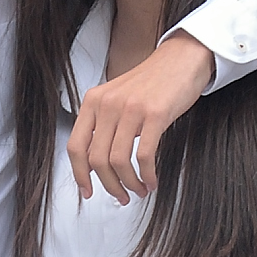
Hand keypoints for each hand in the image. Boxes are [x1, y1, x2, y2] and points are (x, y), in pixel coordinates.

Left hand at [67, 30, 215, 203]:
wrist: (181, 59)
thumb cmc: (152, 83)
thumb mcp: (117, 99)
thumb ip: (103, 126)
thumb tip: (95, 165)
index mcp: (93, 101)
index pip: (75, 146)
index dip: (80, 175)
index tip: (87, 191)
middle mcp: (107, 104)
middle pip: (97, 160)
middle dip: (109, 186)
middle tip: (121, 196)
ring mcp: (130, 108)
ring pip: (118, 161)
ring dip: (129, 184)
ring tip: (139, 190)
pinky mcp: (155, 114)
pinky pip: (144, 155)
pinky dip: (147, 175)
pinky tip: (152, 181)